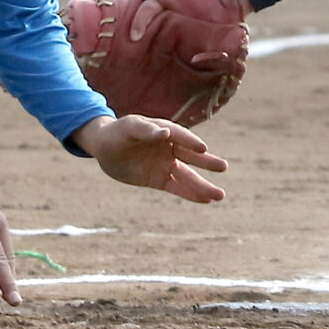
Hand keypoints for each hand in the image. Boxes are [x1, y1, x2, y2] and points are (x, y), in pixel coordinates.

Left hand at [72, 115, 228, 202]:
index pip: (181, 136)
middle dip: (207, 163)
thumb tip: (165, 132)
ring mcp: (166, 164)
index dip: (191, 142)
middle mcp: (170, 148)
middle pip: (191, 157)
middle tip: (223, 167)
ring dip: (203, 185)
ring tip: (220, 195)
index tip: (203, 148)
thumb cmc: (117, 132)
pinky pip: (177, 188)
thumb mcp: (129, 128)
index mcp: (164, 130)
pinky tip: (205, 200)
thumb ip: (146, 130)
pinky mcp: (159, 179)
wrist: (105, 148)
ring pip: (188, 176)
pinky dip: (190, 194)